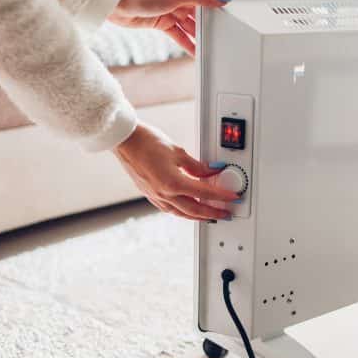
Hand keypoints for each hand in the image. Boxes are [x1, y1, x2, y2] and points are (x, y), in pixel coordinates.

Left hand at [108, 0, 231, 54]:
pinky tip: (195, 53)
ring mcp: (172, 11)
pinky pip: (179, 35)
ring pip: (191, 26)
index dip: (219, 5)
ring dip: (200, 37)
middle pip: (201, 13)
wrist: (117, 3)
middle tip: (222, 37)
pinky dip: (187, 44)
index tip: (232, 16)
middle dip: (210, 25)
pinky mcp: (163, 23)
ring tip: (211, 48)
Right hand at [113, 122, 238, 220]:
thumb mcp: (178, 151)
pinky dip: (183, 212)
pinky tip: (187, 210)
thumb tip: (211, 171)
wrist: (124, 141)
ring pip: (181, 213)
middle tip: (226, 214)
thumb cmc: (146, 142)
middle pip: (194, 210)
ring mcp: (155, 196)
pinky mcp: (149, 194)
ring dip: (198, 216)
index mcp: (172, 183)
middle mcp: (163, 194)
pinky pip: (170, 209)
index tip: (233, 198)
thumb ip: (197, 166)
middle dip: (213, 213)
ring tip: (210, 216)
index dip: (221, 196)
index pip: (204, 193)